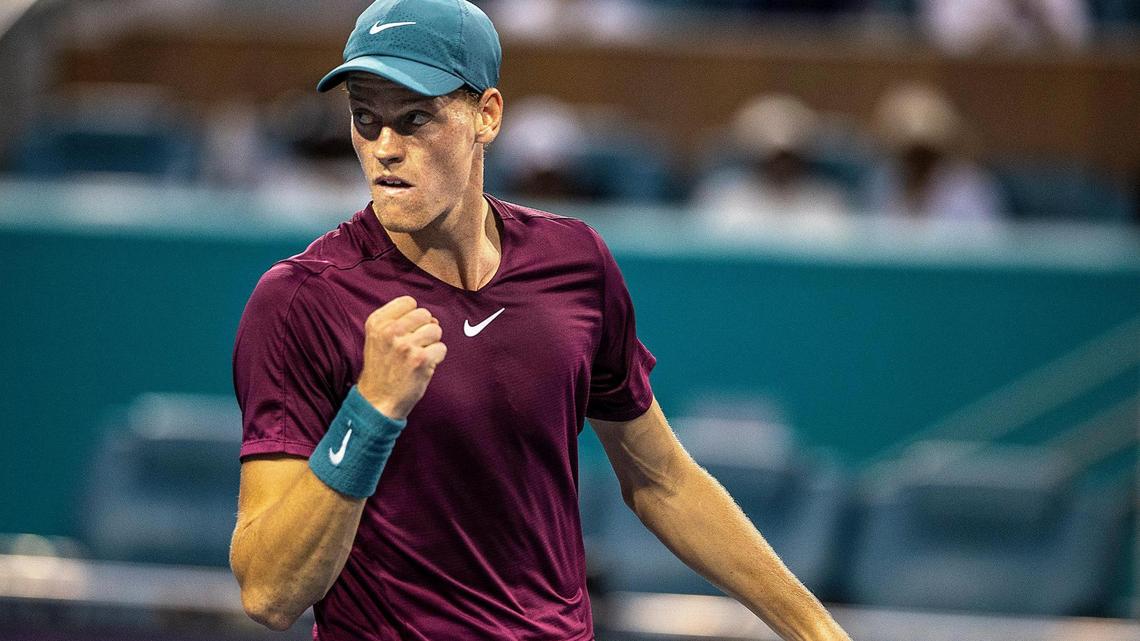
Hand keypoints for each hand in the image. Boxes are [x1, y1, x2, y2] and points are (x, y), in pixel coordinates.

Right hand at [356, 296, 445, 419]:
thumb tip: (431, 318)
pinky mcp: (420, 360)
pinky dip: (437, 358)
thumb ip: (399, 322)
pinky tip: (423, 366)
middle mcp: (390, 331)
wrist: (378, 401)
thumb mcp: (378, 338)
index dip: (413, 315)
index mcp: (377, 323)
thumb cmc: (382, 369)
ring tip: (418, 356)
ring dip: (432, 343)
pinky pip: (442, 348)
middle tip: (415, 345)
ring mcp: (406, 345)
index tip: (408, 330)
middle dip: (425, 328)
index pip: (408, 301)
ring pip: (436, 330)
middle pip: (425, 314)